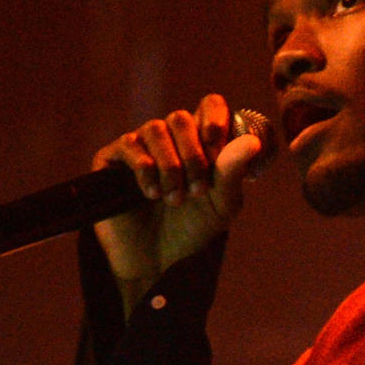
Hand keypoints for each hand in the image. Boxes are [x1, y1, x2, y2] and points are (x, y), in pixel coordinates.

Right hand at [91, 94, 261, 314]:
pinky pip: (128, 145)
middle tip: (197, 190)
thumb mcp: (222, 205)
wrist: (155, 259)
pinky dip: (145, 168)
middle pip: (180, 117)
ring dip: (170, 166)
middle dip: (193, 155)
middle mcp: (170, 138)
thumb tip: (251, 143)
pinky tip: (151, 193)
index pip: (209, 105)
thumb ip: (233, 173)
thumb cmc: (193, 228)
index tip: (216, 147)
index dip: (214, 119)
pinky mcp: (112, 160)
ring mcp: (140, 146)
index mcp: (200, 141)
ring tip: (174, 199)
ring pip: (154, 128)